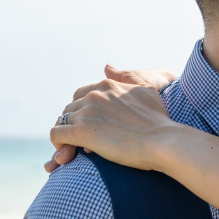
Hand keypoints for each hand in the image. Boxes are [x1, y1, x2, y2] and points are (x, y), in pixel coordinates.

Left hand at [46, 68, 179, 172]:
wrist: (163, 140)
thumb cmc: (159, 120)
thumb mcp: (146, 90)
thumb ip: (127, 77)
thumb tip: (106, 66)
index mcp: (109, 85)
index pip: (82, 94)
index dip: (84, 110)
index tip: (91, 124)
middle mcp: (95, 95)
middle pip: (70, 108)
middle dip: (74, 122)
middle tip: (83, 139)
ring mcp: (88, 112)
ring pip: (62, 120)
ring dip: (67, 134)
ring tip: (76, 147)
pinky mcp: (82, 131)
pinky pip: (56, 134)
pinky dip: (59, 144)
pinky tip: (68, 152)